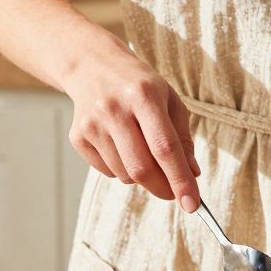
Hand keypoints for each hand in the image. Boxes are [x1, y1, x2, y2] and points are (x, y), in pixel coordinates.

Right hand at [63, 46, 201, 211]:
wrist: (92, 66)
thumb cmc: (139, 86)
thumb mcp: (169, 101)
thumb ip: (182, 138)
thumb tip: (192, 175)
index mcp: (144, 95)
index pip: (165, 147)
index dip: (180, 179)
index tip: (192, 204)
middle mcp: (114, 108)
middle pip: (141, 168)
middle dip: (162, 188)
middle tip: (173, 194)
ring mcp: (92, 123)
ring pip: (124, 174)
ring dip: (141, 176)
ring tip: (141, 150)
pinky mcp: (78, 136)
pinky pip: (107, 172)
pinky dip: (121, 169)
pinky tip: (120, 145)